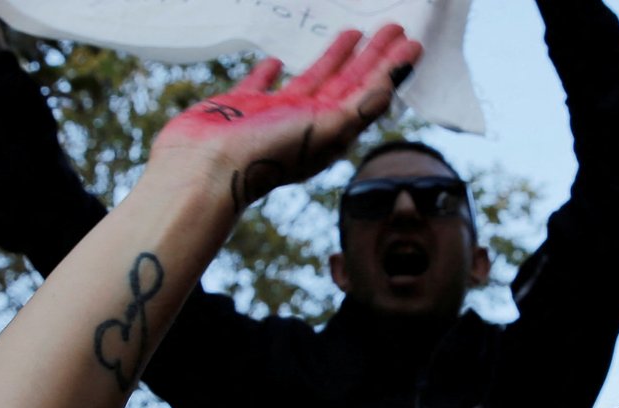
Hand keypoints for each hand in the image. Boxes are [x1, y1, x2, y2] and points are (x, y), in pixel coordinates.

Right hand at [151, 27, 423, 205]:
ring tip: (351, 32)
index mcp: (332, 130)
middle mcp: (308, 123)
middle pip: (350, 82)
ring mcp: (275, 114)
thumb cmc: (267, 153)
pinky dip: (271, 71)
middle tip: (392, 26)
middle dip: (372, 55)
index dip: (392, 69)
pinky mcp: (243, 107)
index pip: (371, 92)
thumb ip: (358, 107)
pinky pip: (263, 83)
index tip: (412, 43)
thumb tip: (391, 87)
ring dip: (333, 57)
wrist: (206, 169)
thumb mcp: (325, 128)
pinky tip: (277, 58)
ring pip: (313, 78)